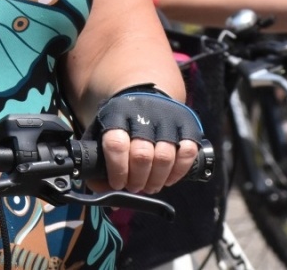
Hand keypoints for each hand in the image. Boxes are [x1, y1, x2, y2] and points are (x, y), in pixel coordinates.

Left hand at [88, 86, 203, 192]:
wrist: (143, 92)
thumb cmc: (120, 120)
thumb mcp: (101, 133)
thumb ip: (98, 162)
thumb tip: (105, 194)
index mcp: (117, 114)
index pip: (116, 144)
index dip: (118, 169)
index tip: (118, 183)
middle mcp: (143, 113)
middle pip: (142, 155)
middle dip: (137, 179)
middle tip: (134, 187)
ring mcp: (167, 118)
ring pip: (165, 157)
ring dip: (157, 180)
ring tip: (150, 186)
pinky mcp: (187, 123)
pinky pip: (188, 152)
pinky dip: (179, 171)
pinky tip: (168, 178)